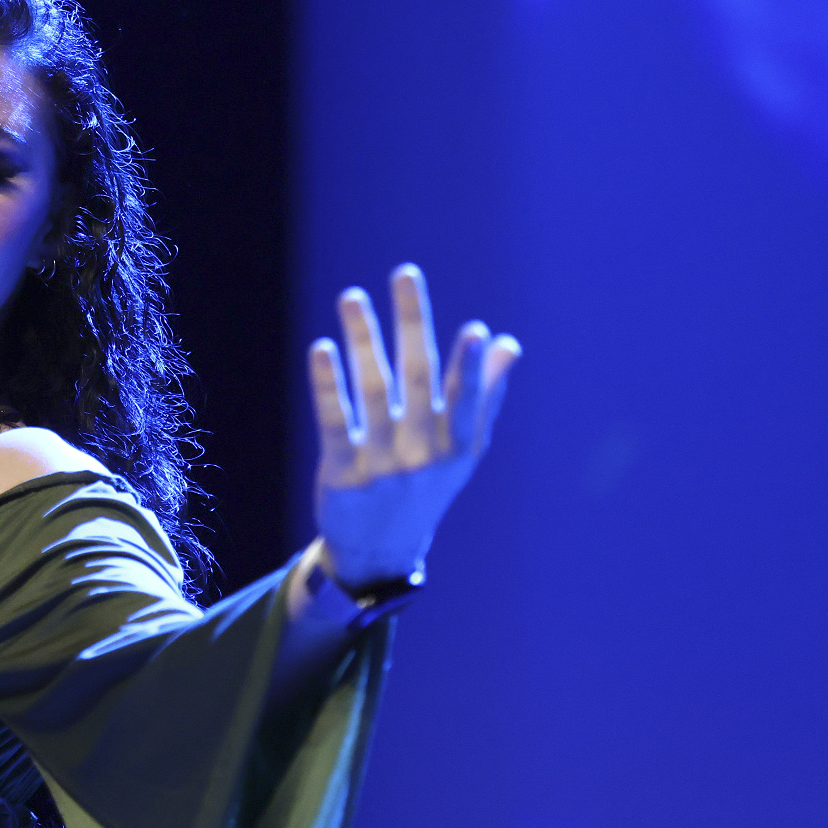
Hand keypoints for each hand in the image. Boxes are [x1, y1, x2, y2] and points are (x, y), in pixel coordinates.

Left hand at [309, 263, 518, 588]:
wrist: (378, 553)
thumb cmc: (426, 489)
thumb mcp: (461, 452)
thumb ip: (483, 398)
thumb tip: (506, 344)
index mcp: (457, 447)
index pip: (466, 399)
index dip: (471, 367)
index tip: (476, 331)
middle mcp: (422, 454)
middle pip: (417, 378)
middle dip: (412, 323)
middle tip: (405, 274)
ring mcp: (381, 465)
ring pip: (372, 390)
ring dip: (362, 338)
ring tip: (351, 296)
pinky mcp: (342, 474)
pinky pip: (333, 421)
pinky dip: (327, 385)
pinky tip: (321, 349)